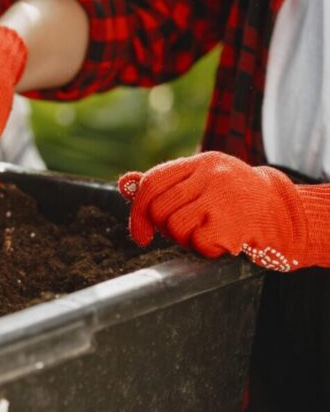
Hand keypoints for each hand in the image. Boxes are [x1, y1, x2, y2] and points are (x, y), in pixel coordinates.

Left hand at [118, 152, 329, 271]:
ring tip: (210, 234)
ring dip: (187, 240)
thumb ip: (165, 185)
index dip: (137, 211)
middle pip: (158, 209)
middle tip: (188, 233)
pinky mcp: (232, 222)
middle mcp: (211, 174)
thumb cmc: (238, 200)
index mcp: (201, 162)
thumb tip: (123, 184)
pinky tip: (226, 242)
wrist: (288, 214)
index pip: (152, 182)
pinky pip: (197, 244)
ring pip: (175, 227)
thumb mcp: (203, 182)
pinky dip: (207, 250)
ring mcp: (222, 197)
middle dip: (166, 229)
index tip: (141, 235)